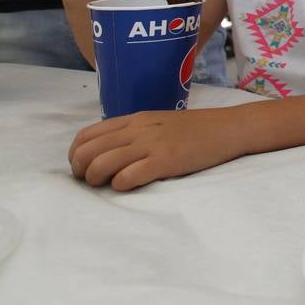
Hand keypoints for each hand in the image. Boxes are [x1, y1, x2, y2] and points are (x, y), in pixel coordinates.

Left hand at [68, 108, 244, 190]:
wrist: (229, 128)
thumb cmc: (195, 129)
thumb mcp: (159, 123)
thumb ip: (134, 133)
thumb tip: (107, 153)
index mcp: (134, 119)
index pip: (86, 135)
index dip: (76, 155)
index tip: (82, 168)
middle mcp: (138, 129)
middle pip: (88, 151)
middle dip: (80, 170)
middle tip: (90, 181)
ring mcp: (151, 144)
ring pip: (103, 163)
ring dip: (96, 179)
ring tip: (105, 185)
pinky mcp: (166, 160)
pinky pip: (129, 175)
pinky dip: (120, 184)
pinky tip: (128, 185)